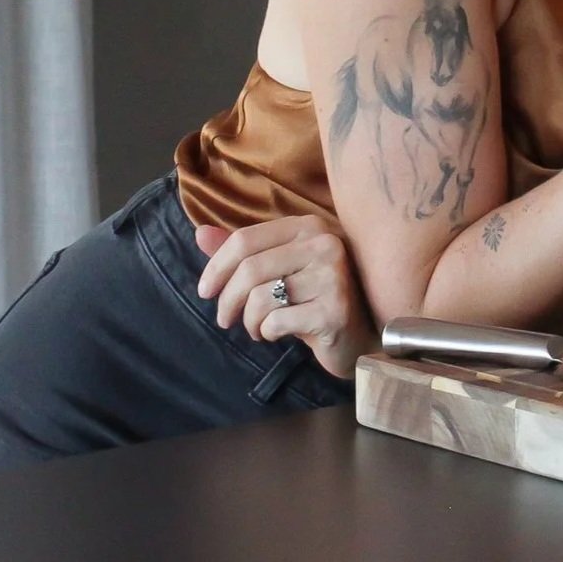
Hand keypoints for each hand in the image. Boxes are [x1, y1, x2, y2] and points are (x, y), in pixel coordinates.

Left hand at [194, 214, 375, 379]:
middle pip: (250, 270)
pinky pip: (278, 321)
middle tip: (225, 320)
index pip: (246, 239)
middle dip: (227, 301)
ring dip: (249, 321)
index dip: (216, 267)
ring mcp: (334, 276)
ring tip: (258, 329)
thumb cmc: (316, 298)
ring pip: (261, 298)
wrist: (363, 333)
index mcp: (309, 226)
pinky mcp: (335, 309)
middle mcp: (325, 244)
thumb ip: (244, 251)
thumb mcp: (280, 269)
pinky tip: (277, 335)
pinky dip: (268, 332)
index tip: (205, 292)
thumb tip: (200, 233)